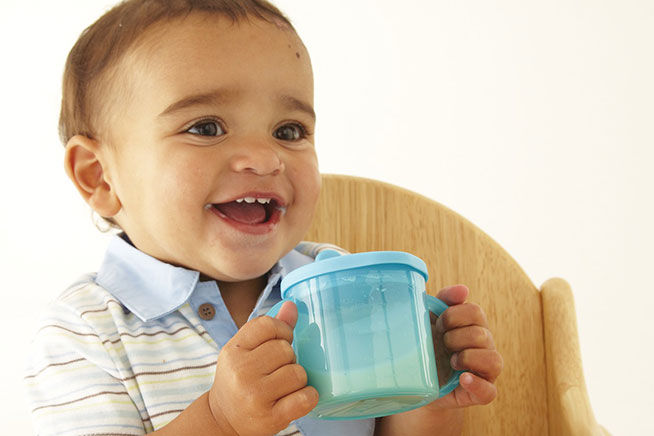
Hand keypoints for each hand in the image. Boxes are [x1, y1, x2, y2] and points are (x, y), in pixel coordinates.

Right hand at [208, 302, 317, 435]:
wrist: (223, 420)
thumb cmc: (238, 380)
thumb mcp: (245, 351)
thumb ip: (268, 328)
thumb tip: (292, 305)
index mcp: (233, 351)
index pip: (267, 325)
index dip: (282, 330)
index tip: (282, 341)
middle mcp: (241, 372)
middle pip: (285, 349)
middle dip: (289, 358)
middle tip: (278, 370)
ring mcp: (255, 396)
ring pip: (298, 373)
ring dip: (297, 379)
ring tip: (283, 386)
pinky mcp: (270, 418)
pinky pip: (305, 398)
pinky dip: (308, 397)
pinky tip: (297, 398)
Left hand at [430, 284, 502, 409]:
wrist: (414, 381)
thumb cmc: (426, 343)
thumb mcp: (429, 318)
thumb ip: (444, 299)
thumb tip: (463, 289)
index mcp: (473, 326)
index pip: (475, 312)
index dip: (454, 316)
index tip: (438, 324)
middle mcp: (484, 347)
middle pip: (481, 334)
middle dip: (455, 338)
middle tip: (441, 344)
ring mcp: (484, 371)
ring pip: (493, 360)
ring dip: (468, 357)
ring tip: (451, 361)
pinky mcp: (479, 393)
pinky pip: (489, 391)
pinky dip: (477, 384)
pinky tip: (463, 378)